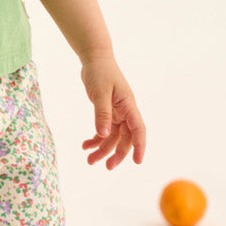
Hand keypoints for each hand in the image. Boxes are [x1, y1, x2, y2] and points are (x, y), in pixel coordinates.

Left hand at [80, 54, 145, 168]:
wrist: (95, 59)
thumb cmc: (100, 72)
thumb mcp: (100, 93)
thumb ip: (102, 114)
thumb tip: (104, 134)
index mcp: (128, 106)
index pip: (138, 130)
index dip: (139, 146)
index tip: (138, 162)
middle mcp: (125, 111)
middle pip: (125, 138)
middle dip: (116, 153)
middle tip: (106, 167)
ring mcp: (117, 112)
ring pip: (113, 137)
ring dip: (102, 149)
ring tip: (89, 160)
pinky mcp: (108, 112)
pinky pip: (104, 130)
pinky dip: (95, 139)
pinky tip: (85, 145)